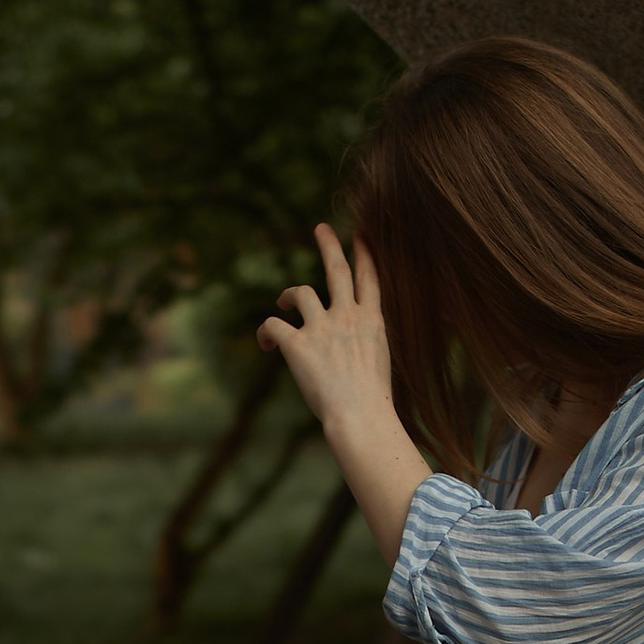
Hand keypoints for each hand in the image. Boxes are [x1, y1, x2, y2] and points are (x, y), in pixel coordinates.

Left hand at [259, 222, 395, 433]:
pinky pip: (272, 325)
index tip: (360, 236)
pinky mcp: (297, 344)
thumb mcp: (379, 364)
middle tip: (321, 227)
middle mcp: (348, 316)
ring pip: (300, 292)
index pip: (370, 279)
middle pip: (337, 270)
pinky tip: (265, 346)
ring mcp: (322, 327)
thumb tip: (353, 352)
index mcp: (373, 321)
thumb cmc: (373, 403)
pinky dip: (264, 333)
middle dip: (329, 245)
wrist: (361, 416)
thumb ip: (365, 346)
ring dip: (288, 294)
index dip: (365, 255)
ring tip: (284, 302)